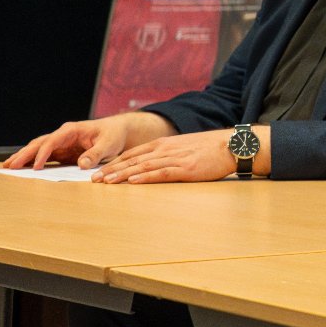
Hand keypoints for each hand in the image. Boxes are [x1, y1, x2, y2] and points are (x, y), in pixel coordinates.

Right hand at [3, 112, 171, 170]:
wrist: (117, 132)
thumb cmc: (113, 135)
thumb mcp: (108, 144)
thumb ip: (96, 154)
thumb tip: (82, 165)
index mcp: (72, 130)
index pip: (53, 141)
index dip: (43, 153)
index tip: (36, 167)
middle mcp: (63, 136)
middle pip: (39, 144)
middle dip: (24, 154)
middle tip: (10, 166)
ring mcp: (61, 144)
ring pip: (38, 149)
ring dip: (23, 157)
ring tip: (7, 166)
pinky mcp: (62, 152)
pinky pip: (44, 157)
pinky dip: (32, 162)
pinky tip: (21, 169)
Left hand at [95, 127, 269, 183]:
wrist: (232, 145)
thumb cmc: (210, 149)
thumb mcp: (185, 148)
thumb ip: (169, 155)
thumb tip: (154, 166)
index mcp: (164, 144)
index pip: (133, 153)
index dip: (115, 162)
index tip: (100, 171)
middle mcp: (166, 149)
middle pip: (133, 160)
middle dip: (112, 170)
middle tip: (94, 180)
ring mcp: (175, 158)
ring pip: (142, 167)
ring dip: (122, 174)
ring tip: (106, 182)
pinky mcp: (185, 169)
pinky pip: (161, 173)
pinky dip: (145, 177)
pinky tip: (133, 181)